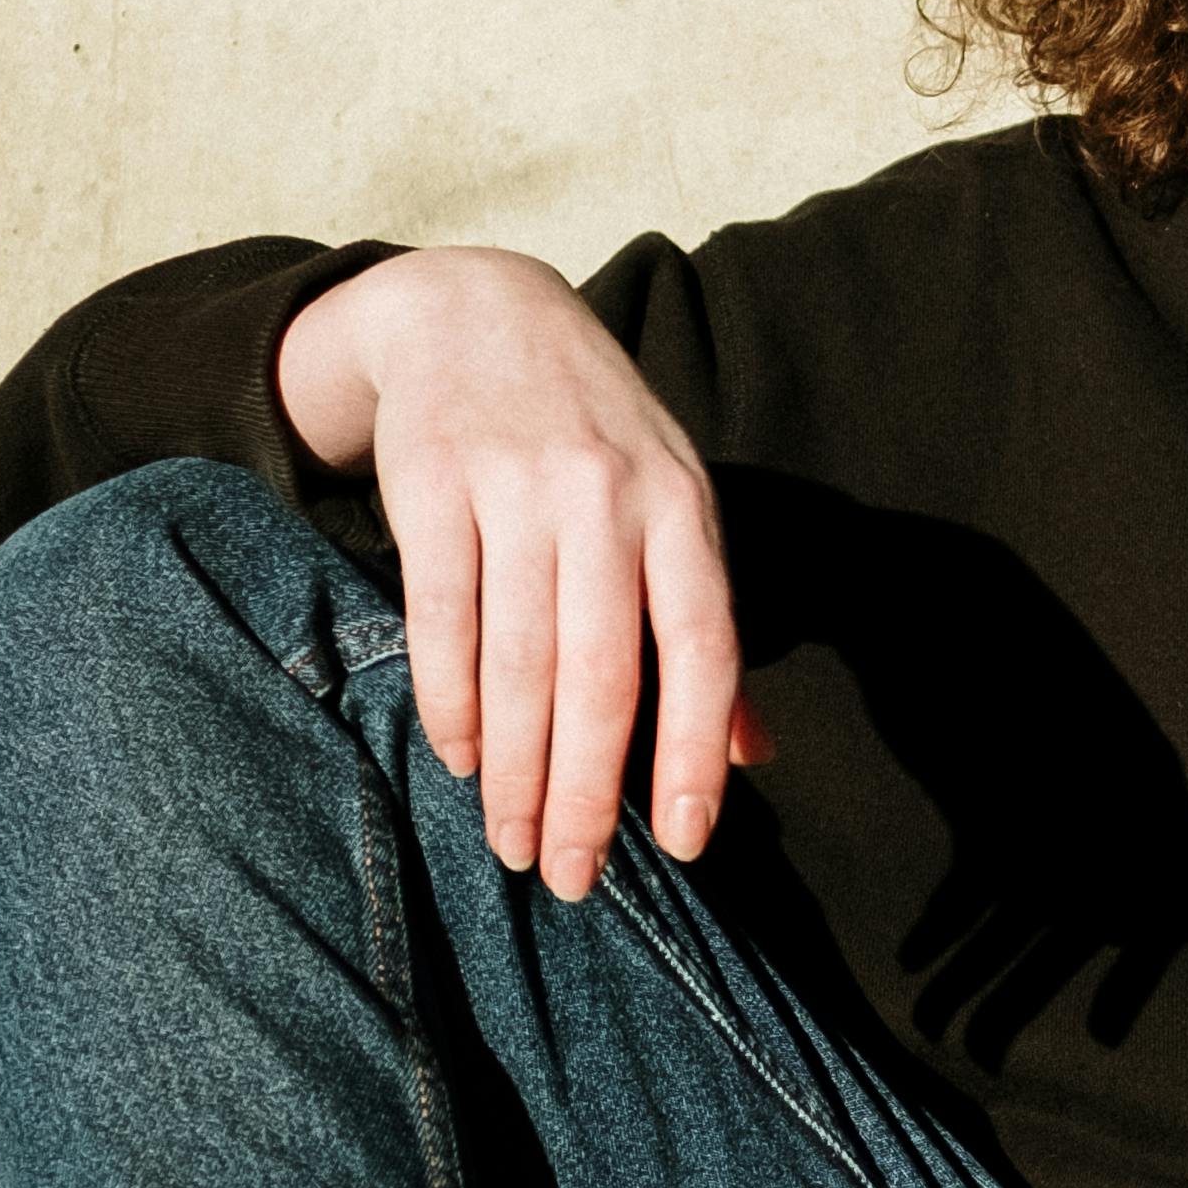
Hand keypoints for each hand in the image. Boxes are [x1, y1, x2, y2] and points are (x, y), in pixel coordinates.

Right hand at [275, 247, 765, 897]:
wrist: (480, 309)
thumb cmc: (596, 437)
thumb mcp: (673, 505)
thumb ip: (706, 625)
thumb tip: (754, 757)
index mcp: (684, 508)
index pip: (704, 647)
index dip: (694, 752)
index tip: (681, 844)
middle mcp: (608, 497)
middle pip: (602, 673)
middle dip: (585, 791)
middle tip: (568, 878)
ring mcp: (517, 487)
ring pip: (519, 659)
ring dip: (513, 768)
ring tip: (508, 843)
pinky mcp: (434, 483)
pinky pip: (443, 617)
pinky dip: (451, 700)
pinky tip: (460, 757)